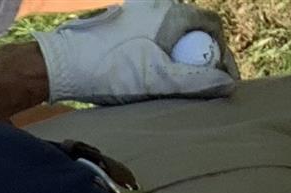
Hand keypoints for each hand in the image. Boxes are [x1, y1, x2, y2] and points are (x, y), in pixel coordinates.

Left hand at [35, 0, 238, 104]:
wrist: (62, 65)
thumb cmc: (109, 71)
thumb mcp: (156, 79)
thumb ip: (195, 82)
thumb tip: (228, 85)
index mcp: (171, 11)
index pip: (212, 26)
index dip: (222, 54)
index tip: (224, 80)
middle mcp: (157, 5)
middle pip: (194, 30)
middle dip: (203, 57)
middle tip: (206, 85)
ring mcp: (138, 13)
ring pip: (173, 35)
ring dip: (182, 58)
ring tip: (182, 84)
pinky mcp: (122, 24)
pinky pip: (154, 38)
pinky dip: (163, 56)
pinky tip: (155, 76)